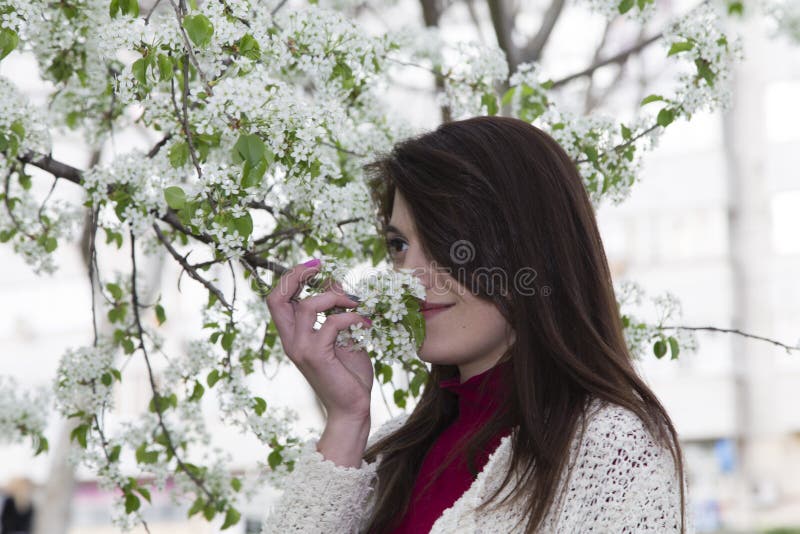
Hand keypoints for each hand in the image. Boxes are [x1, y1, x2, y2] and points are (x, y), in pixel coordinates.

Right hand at [266, 259, 373, 422]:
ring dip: (335, 297)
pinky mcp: (316, 356)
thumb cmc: (349, 373)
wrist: (352, 408)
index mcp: (294, 334)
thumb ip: (337, 311)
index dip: (292, 276)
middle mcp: (291, 340)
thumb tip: (337, 283)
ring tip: (357, 302)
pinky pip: (331, 324)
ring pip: (306, 306)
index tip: (316, 265)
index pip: (277, 298)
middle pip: (276, 298)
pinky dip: (352, 316)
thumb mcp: (344, 335)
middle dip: (296, 275)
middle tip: (320, 267)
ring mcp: (300, 348)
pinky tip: (367, 323)